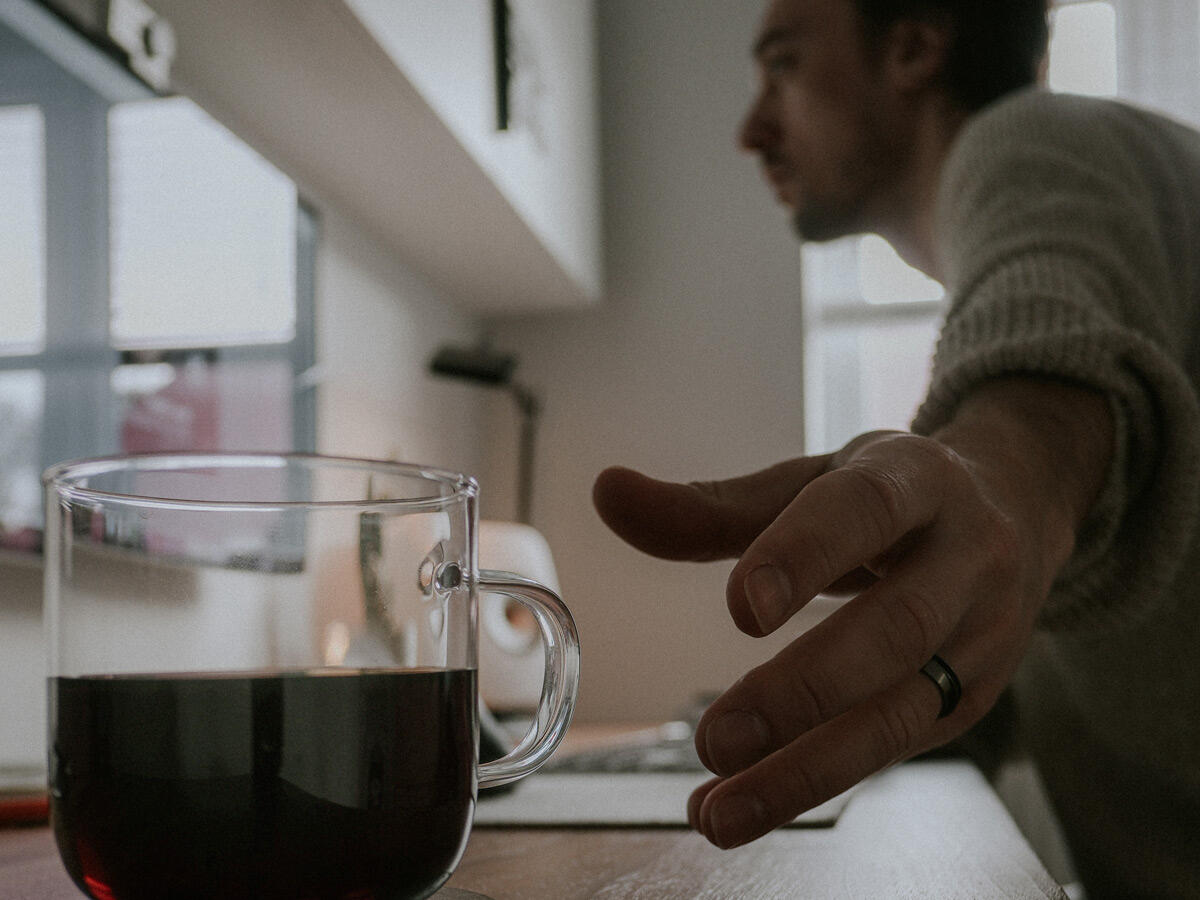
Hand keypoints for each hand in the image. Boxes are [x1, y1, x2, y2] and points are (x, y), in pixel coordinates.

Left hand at [593, 379, 1110, 848]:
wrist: (1015, 507)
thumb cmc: (888, 494)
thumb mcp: (810, 481)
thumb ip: (709, 505)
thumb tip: (607, 493)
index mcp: (915, 478)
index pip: (864, 511)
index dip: (805, 555)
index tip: (741, 608)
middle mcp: (965, 555)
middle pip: (895, 629)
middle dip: (803, 692)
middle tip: (716, 739)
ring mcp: (982, 633)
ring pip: (903, 710)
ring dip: (809, 770)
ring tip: (720, 810)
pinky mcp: (974, 695)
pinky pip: (897, 745)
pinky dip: (820, 781)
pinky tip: (748, 804)